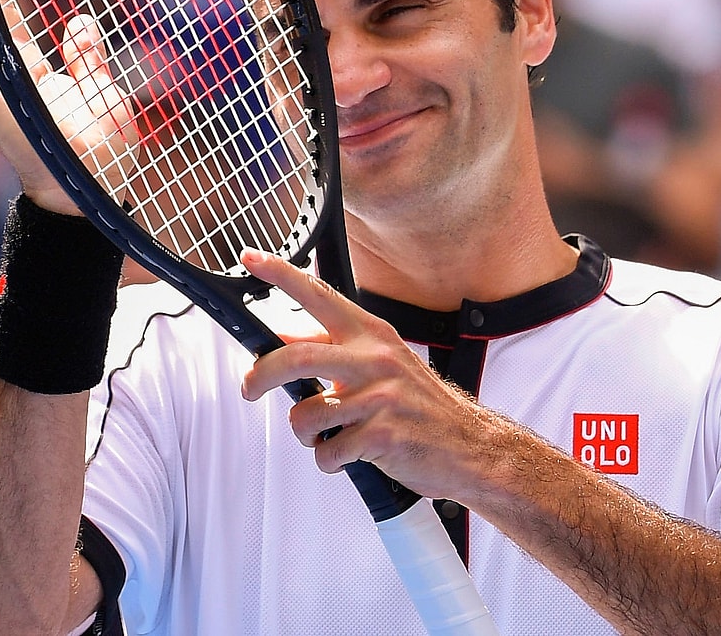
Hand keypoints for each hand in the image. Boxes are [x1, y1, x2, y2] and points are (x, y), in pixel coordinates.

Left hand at [239, 250, 484, 499]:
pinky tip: (352, 456)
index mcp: (372, 334)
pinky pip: (328, 452)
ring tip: (328, 436)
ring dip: (306, 435)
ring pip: (305, 414)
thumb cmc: (421, 407)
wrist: (470, 446)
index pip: (319, 295)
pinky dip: (330, 461)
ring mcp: (380, 396)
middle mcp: (374, 359)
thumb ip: (337, 351)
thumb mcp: (382, 365)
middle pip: (296, 357)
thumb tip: (282, 342)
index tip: (251, 258)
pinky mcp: (383, 434)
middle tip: (249, 388)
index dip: (281, 274)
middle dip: (260, 376)